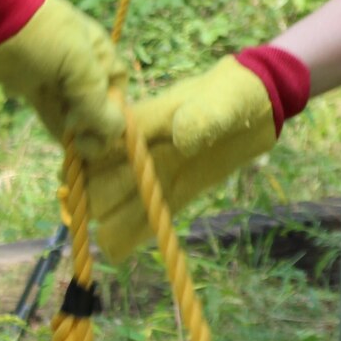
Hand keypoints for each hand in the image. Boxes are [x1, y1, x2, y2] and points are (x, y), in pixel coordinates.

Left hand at [0, 0, 126, 160]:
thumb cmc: (43, 37)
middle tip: (84, 144)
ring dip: (78, 133)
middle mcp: (82, 67)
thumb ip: (97, 101)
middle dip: (95, 126)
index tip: (104, 130)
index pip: (117, 89)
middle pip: (97, 104)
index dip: (115, 112)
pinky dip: (60, 131)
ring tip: (77, 151)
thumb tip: (116, 131)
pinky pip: (53, 114)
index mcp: (100, 54)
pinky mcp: (35, 90)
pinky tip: (66, 146)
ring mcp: (57, 79)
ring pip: (74, 113)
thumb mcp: (77, 65)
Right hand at [88, 50, 305, 260]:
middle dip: (89, 197)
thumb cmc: (235, 94)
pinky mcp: (172, 192)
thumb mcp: (224, 101)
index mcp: (139, 122)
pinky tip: (121, 247)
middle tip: (99, 212)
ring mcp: (152, 173)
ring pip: (111, 202)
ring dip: (106, 220)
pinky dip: (128, 234)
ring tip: (112, 234)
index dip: (82, 164)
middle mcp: (136, 150)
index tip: (84, 181)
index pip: (93, 145)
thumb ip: (205, 116)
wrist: (257, 104)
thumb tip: (183, 139)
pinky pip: (141, 218)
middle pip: (95, 178)